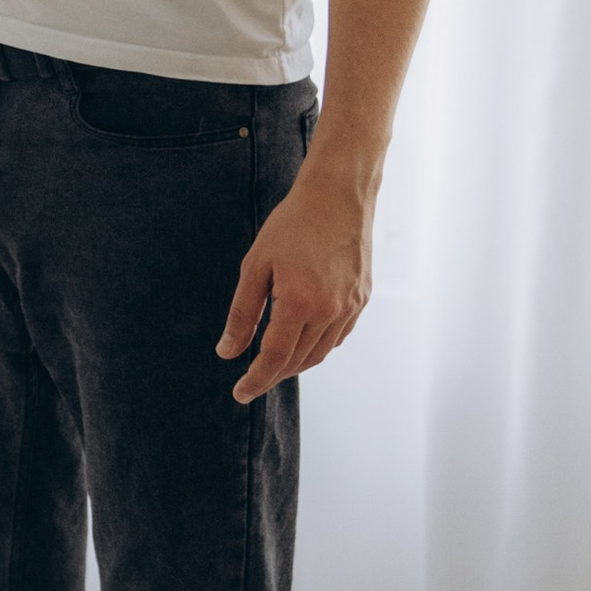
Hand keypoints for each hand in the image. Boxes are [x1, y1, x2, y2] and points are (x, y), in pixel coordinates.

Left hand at [216, 162, 373, 401]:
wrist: (338, 196)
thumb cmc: (292, 225)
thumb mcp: (255, 266)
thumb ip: (242, 314)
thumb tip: (227, 352)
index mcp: (299, 302)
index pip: (275, 358)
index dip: (255, 380)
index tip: (240, 394)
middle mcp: (330, 310)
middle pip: (298, 360)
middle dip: (273, 375)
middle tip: (251, 380)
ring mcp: (351, 306)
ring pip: (320, 352)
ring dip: (295, 364)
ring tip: (273, 364)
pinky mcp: (362, 299)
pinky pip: (338, 336)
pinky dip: (317, 346)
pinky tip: (300, 341)